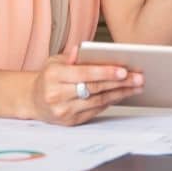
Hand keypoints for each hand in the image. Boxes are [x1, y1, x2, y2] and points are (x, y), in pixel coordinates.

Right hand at [28, 46, 142, 124]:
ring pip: (98, 101)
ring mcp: (64, 111)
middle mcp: (57, 95)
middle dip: (119, 83)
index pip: (84, 74)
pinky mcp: (71, 121)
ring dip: (120, 93)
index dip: (105, 72)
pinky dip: (111, 101)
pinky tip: (122, 94)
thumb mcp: (54, 61)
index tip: (124, 70)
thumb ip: (71, 56)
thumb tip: (82, 49)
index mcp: (53, 76)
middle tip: (138, 77)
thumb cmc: (48, 77)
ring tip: (136, 86)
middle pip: (94, 88)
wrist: (33, 100)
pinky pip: (95, 110)